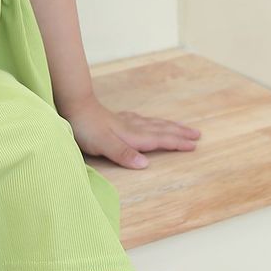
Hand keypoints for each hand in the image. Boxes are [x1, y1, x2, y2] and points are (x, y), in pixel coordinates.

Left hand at [62, 94, 200, 169]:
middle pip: (161, 130)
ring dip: (169, 126)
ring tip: (181, 127)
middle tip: (197, 135)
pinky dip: (152, 122)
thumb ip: (123, 154)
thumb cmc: (86, 128)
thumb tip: (145, 164)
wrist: (73, 106)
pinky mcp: (117, 119)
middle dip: (179, 133)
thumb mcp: (103, 144)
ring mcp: (125, 122)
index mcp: (132, 135)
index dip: (177, 143)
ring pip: (153, 124)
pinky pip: (142, 120)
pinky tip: (149, 122)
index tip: (194, 145)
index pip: (160, 140)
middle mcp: (132, 127)